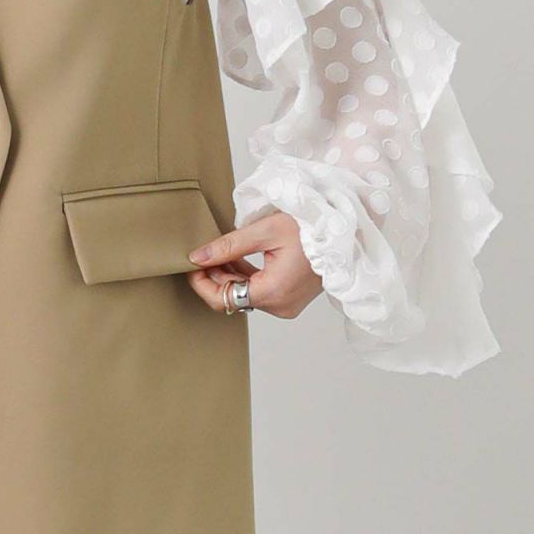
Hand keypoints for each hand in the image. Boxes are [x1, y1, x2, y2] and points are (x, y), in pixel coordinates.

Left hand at [185, 212, 323, 319]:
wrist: (343, 231)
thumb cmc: (310, 227)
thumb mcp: (264, 231)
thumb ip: (228, 246)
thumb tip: (197, 257)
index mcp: (272, 292)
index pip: (222, 299)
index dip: (201, 283)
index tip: (191, 264)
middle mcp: (280, 306)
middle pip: (232, 299)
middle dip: (214, 276)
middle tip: (203, 253)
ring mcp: (287, 304)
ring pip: (244, 295)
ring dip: (229, 275)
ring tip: (221, 251)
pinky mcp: (290, 298)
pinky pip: (259, 292)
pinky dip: (245, 276)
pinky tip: (237, 257)